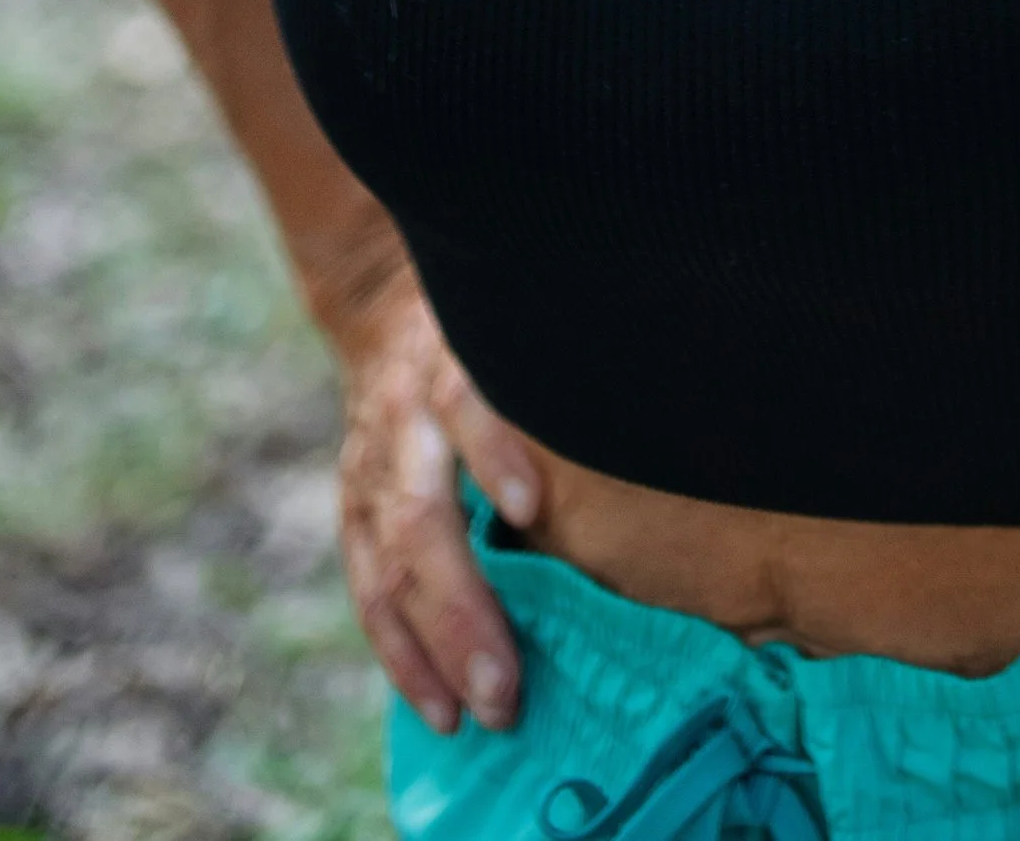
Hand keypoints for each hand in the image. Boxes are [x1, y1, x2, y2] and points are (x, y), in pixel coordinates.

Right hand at [327, 266, 545, 736]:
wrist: (386, 303)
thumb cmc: (496, 327)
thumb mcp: (527, 325)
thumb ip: (570, 371)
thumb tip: (667, 416)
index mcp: (451, 361)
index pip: (468, 399)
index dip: (494, 450)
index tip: (531, 506)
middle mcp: (403, 418)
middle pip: (421, 514)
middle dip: (462, 605)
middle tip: (508, 684)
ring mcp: (369, 468)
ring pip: (387, 569)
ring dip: (430, 649)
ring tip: (472, 716)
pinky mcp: (353, 508)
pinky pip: (369, 592)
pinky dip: (401, 655)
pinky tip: (437, 709)